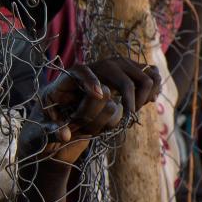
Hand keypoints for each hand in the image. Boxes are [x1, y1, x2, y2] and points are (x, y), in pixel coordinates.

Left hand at [36, 58, 159, 161]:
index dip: (91, 81)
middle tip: (129, 114)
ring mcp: (115, 66)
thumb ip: (52, 128)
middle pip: (119, 70)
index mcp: (72, 75)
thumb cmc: (55, 112)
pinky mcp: (128, 71)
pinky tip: (149, 101)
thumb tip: (65, 136)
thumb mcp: (47, 120)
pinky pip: (150, 72)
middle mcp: (97, 66)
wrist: (70, 102)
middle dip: (127, 94)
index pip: (82, 71)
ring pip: (139, 71)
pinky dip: (154, 86)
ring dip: (144, 92)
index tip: (100, 94)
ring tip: (136, 109)